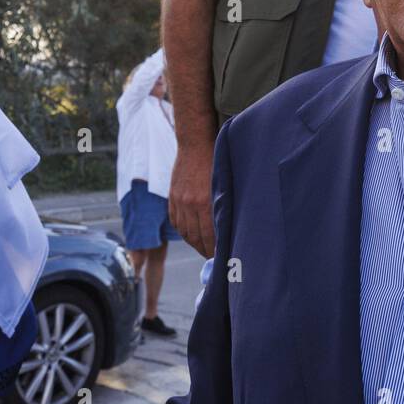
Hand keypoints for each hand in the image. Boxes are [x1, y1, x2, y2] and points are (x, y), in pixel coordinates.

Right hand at [170, 138, 215, 257]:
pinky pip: (176, 222)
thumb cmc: (218, 162)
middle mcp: (191, 205)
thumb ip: (225, 204)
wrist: (195, 144)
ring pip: (185, 232)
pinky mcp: (172, 198)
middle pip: (197, 238)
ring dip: (195, 244)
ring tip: (204, 249)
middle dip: (206, 251)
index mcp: (206, 202)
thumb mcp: (226, 183)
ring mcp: (179, 202)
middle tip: (214, 258)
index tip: (222, 258)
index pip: (210, 236)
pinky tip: (192, 236)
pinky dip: (184, 232)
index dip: (215, 251)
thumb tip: (231, 227)